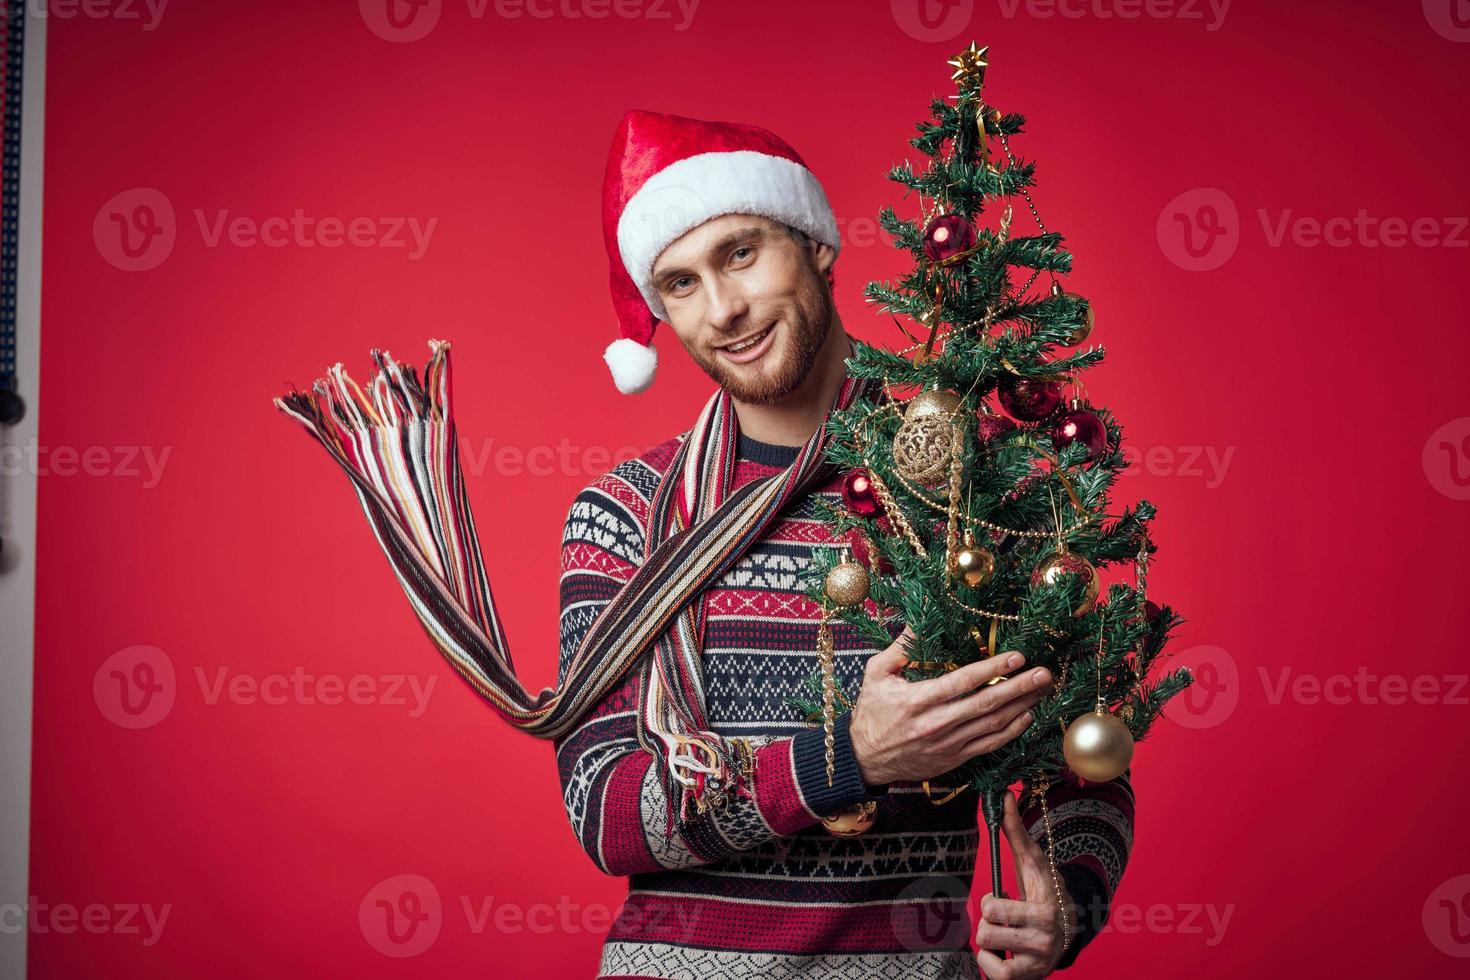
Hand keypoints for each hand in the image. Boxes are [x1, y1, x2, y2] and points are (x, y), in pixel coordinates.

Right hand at [849, 626, 1052, 786]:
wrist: (865, 758)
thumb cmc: (871, 712)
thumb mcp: (876, 673)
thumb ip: (901, 647)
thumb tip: (920, 619)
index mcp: (918, 700)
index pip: (963, 682)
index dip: (993, 668)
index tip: (1017, 657)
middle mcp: (936, 723)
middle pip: (986, 703)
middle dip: (1019, 687)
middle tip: (1044, 673)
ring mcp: (948, 744)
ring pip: (993, 725)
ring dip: (1022, 707)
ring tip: (1042, 691)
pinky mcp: (954, 759)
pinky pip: (989, 745)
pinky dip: (1011, 732)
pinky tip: (1026, 717)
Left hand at [974, 791, 1076, 978]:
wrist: (1069, 930)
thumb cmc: (1044, 892)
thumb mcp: (1032, 864)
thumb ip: (1016, 833)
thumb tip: (1004, 795)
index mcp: (1044, 906)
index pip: (992, 906)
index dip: (990, 901)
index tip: (1004, 897)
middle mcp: (1045, 935)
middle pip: (986, 928)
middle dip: (990, 920)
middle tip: (1005, 918)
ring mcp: (1039, 959)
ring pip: (987, 946)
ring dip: (991, 939)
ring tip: (1007, 933)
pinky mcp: (1030, 976)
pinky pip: (994, 973)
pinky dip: (991, 963)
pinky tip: (1005, 953)